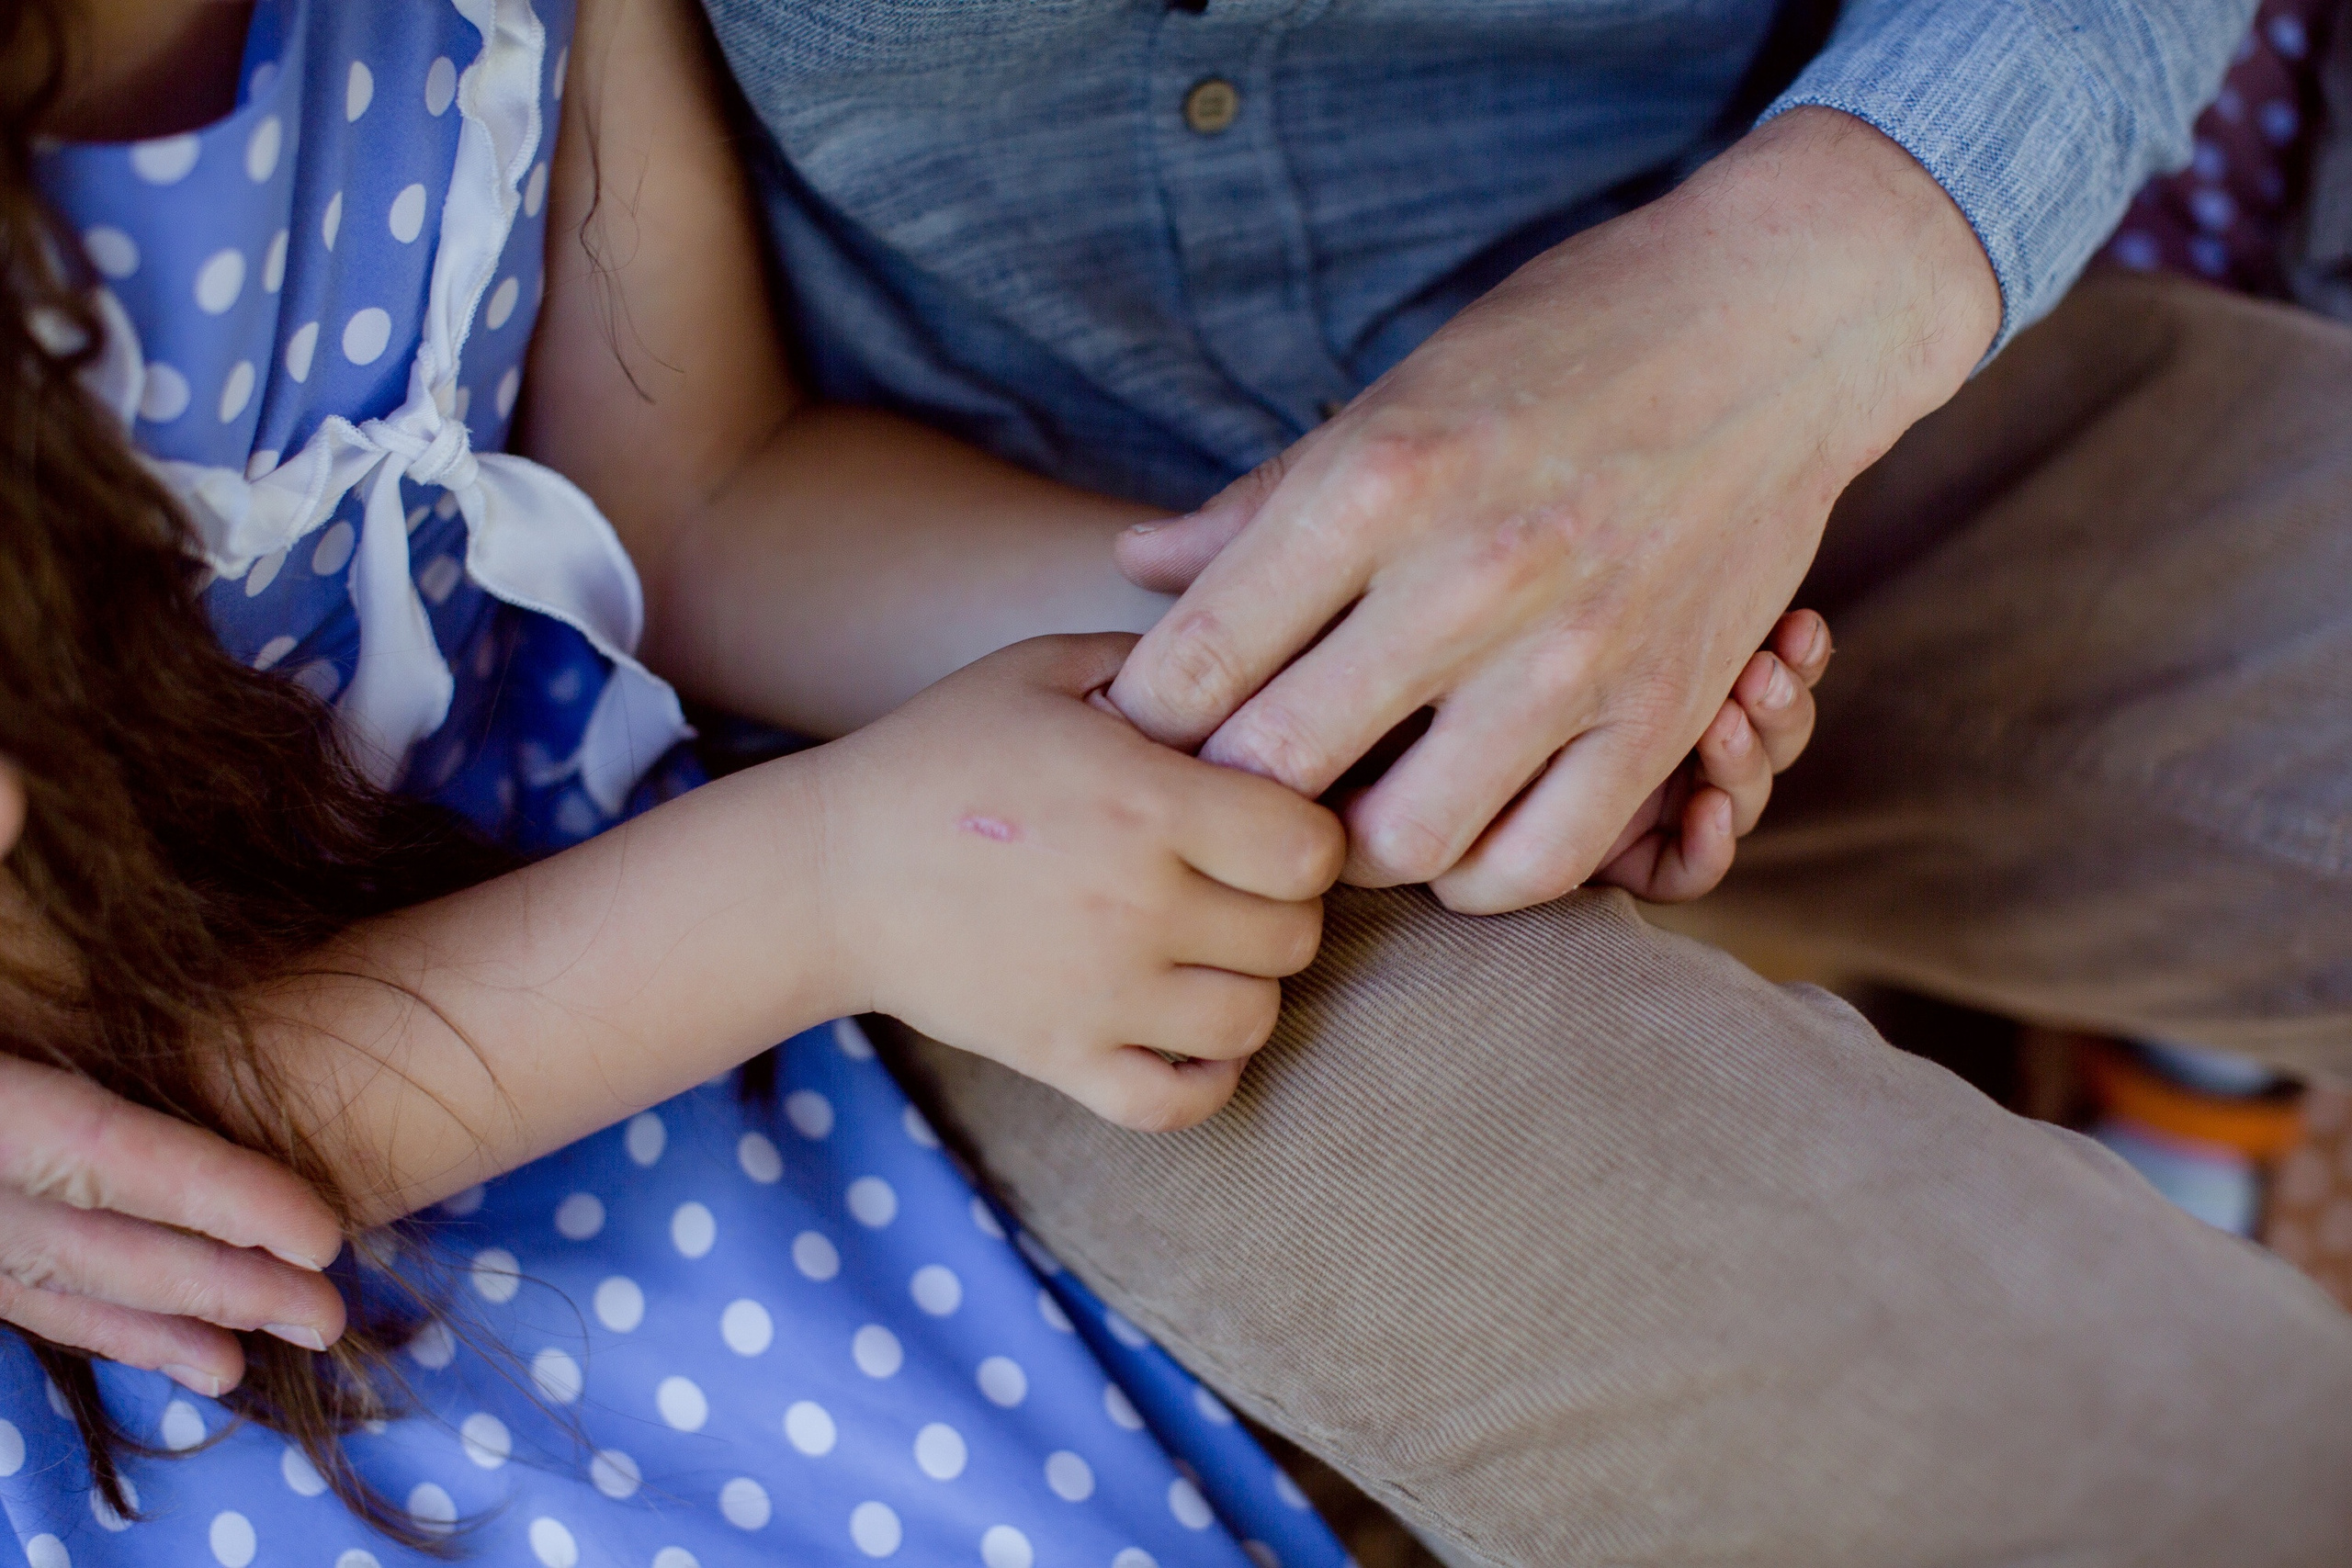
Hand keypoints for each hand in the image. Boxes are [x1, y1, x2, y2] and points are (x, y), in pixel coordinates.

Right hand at [0, 762, 343, 1397]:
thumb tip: (16, 790)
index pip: (101, 1150)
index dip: (215, 1194)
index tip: (324, 1231)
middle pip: (96, 1240)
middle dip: (217, 1283)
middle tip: (331, 1315)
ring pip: (51, 1285)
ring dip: (152, 1326)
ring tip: (249, 1369)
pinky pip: (7, 1290)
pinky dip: (82, 1323)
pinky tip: (154, 1350)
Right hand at [815, 634, 1345, 1131]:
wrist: (826, 870)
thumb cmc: (938, 755)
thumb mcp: (1041, 670)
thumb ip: (1153, 661)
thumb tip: (1245, 657)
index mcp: (1145, 802)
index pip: (1310, 848)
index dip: (1307, 835)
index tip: (1266, 821)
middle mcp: (1137, 905)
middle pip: (1295, 935)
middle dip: (1281, 905)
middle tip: (1236, 883)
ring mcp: (1101, 992)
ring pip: (1254, 1019)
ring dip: (1248, 985)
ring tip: (1209, 950)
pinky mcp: (1060, 1056)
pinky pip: (1181, 1102)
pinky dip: (1204, 1078)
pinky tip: (1188, 1032)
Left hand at [1111, 108, 1995, 913]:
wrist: (1780, 316)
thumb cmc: (1564, 338)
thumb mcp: (1393, 392)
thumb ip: (1262, 503)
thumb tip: (1135, 566)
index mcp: (1376, 483)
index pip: (1194, 662)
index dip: (1142, 718)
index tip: (1143, 728)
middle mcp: (1467, 579)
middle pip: (1275, 766)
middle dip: (1222, 793)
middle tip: (1224, 785)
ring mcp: (1574, 658)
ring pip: (1402, 842)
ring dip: (1350, 845)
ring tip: (1342, 807)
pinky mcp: (1662, 713)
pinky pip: (1541, 863)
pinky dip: (1477, 874)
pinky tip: (1453, 832)